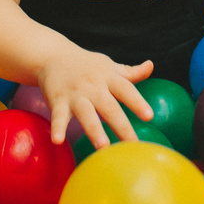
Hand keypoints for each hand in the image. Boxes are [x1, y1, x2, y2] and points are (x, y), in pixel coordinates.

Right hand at [36, 44, 153, 148]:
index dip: (138, 102)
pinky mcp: (58, 102)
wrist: (52, 56)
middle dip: (121, 126)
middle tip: (133, 144)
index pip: (126, 90)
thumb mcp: (109, 65)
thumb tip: (151, 66)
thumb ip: (131, 72)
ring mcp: (75, 95)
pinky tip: (57, 141)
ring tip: (103, 147)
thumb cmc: (86, 65)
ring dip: (94, 130)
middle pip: (109, 108)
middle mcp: (93, 86)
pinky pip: (58, 117)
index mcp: (108, 78)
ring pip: (86, 114)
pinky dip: (57, 128)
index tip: (149, 116)